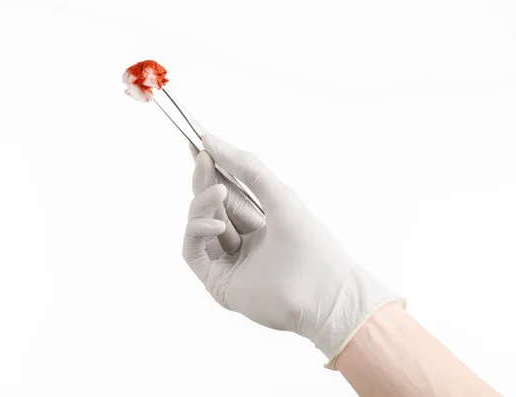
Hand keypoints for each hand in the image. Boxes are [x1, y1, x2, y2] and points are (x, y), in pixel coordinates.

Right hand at [183, 134, 401, 361]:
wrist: (323, 292)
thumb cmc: (310, 245)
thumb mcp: (278, 196)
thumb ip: (248, 168)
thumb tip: (212, 141)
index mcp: (258, 223)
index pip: (226, 192)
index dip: (213, 168)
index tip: (199, 144)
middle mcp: (241, 242)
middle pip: (210, 206)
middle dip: (204, 180)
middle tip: (202, 158)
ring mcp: (228, 262)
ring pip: (198, 224)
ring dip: (202, 203)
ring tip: (218, 192)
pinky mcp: (217, 281)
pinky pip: (193, 249)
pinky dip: (198, 231)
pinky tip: (217, 225)